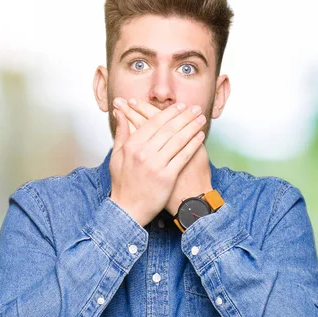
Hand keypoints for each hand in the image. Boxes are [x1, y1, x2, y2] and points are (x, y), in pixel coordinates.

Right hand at [109, 98, 206, 225]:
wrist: (127, 209)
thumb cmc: (123, 183)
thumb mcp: (116, 156)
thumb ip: (121, 133)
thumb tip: (120, 113)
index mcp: (131, 146)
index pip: (154, 123)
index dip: (169, 113)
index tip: (180, 106)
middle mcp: (143, 153)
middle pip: (168, 129)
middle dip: (184, 116)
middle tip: (195, 108)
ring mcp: (156, 165)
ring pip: (178, 140)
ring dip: (192, 127)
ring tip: (200, 119)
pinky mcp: (167, 177)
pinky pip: (183, 156)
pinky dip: (193, 144)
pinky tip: (200, 136)